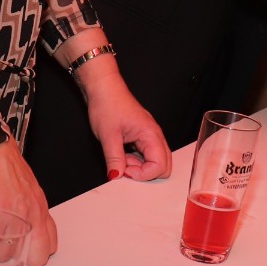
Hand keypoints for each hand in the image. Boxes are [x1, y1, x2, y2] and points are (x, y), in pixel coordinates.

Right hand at [0, 139, 56, 265]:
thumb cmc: (1, 162)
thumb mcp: (23, 186)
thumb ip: (25, 206)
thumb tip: (14, 226)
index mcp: (40, 206)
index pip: (51, 243)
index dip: (35, 251)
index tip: (20, 249)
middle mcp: (33, 213)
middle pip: (37, 257)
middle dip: (19, 259)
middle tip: (3, 250)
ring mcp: (16, 215)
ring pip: (7, 254)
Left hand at [74, 57, 171, 181]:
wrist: (103, 88)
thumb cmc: (108, 104)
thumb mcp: (108, 135)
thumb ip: (114, 159)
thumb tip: (116, 177)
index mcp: (151, 133)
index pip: (160, 165)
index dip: (143, 174)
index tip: (125, 171)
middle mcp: (154, 135)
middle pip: (164, 165)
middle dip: (145, 173)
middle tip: (124, 166)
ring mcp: (149, 136)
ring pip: (155, 161)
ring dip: (139, 167)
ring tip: (120, 158)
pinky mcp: (141, 137)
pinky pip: (146, 155)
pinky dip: (135, 160)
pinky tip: (122, 154)